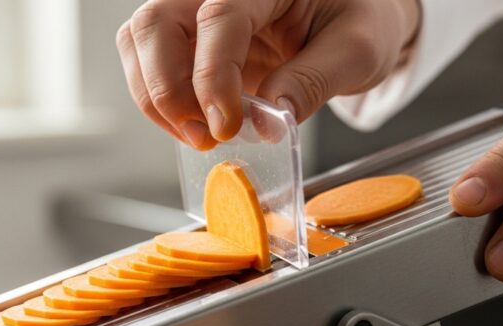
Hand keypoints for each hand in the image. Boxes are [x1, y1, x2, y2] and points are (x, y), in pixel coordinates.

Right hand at [116, 0, 419, 149]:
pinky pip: (149, 60)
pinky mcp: (191, 38)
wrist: (357, 13)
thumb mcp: (359, 49)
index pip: (219, 17)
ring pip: (140, 39)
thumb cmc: (362, 18)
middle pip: (156, 22)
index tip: (226, 126)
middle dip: (167, 87)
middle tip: (204, 136)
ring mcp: (198, 8)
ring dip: (155, 96)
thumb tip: (269, 122)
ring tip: (198, 137)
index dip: (213, 76)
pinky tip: (193, 126)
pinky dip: (159, 99)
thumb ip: (314, 80)